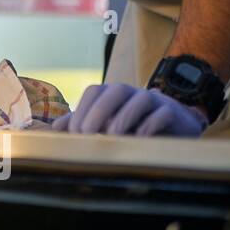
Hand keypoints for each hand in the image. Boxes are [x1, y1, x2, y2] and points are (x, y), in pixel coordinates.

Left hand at [51, 84, 207, 136]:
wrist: (174, 124)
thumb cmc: (133, 124)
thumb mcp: (107, 123)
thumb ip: (81, 123)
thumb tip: (55, 129)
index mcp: (112, 93)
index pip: (94, 91)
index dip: (82, 109)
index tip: (74, 133)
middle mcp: (132, 93)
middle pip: (115, 90)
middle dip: (99, 110)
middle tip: (87, 133)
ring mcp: (154, 100)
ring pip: (141, 98)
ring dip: (124, 116)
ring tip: (113, 135)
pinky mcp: (172, 113)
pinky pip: (162, 114)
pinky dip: (150, 125)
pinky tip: (139, 139)